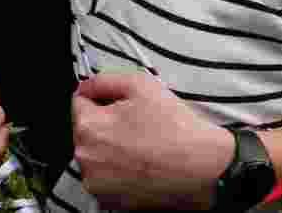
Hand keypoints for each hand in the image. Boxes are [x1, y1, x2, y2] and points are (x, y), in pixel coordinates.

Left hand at [72, 73, 233, 209]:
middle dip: (106, 123)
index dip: (102, 98)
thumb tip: (86, 85)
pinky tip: (141, 163)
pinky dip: (118, 169)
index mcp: (89, 127)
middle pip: (86, 129)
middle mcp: (86, 159)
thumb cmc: (174, 126)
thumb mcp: (140, 84)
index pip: (79, 102)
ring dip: (110, 147)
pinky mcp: (110, 201)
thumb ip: (104, 80)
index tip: (121, 104)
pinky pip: (106, 176)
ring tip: (142, 144)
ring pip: (96, 154)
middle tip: (137, 123)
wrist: (202, 166)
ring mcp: (97, 184)